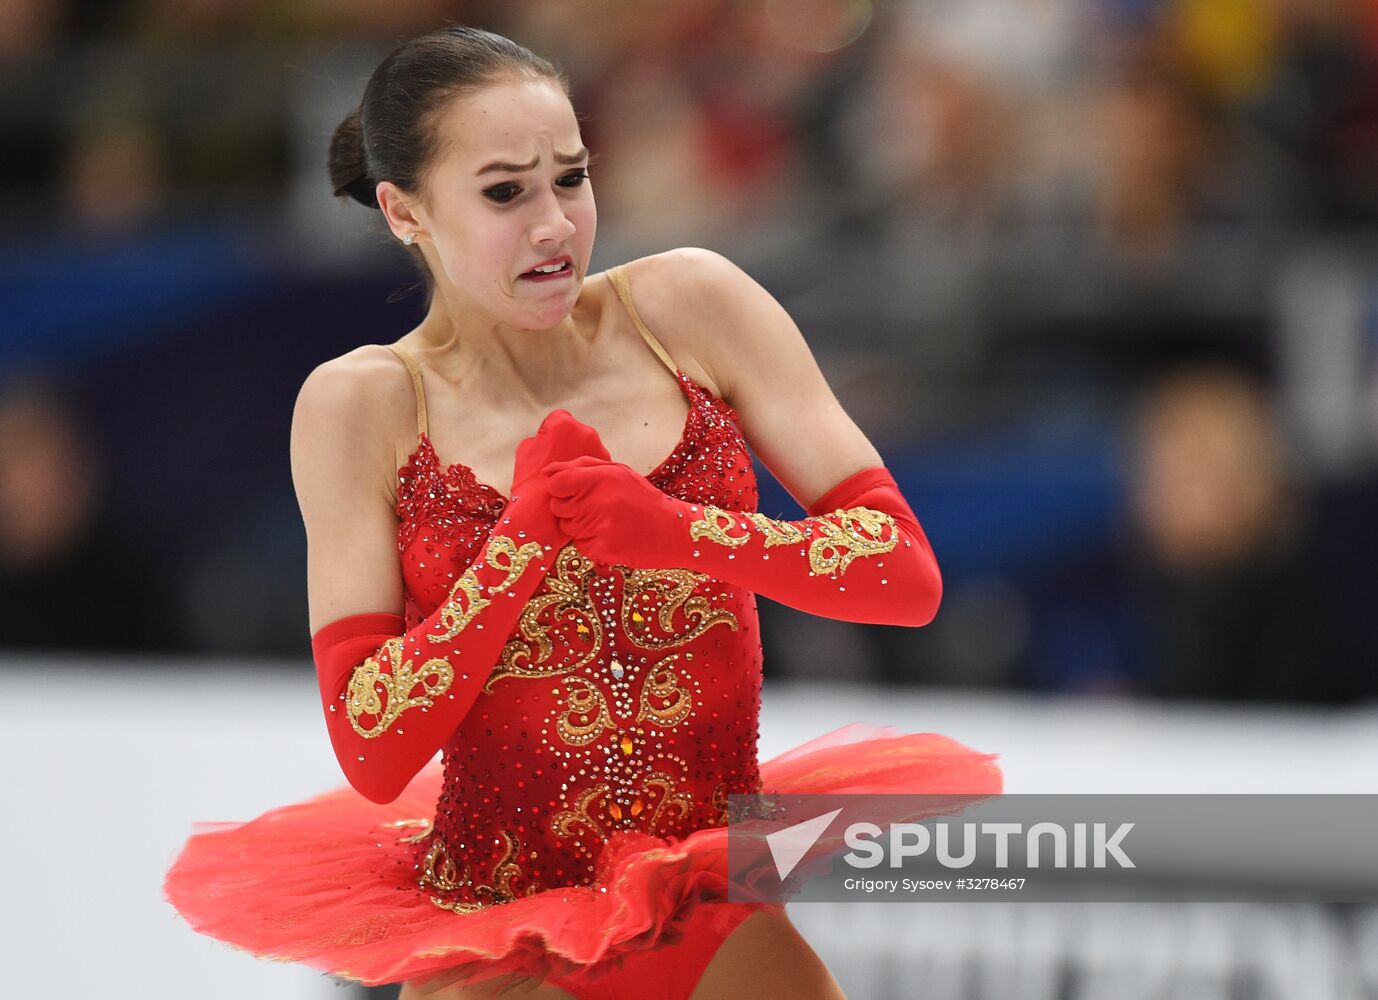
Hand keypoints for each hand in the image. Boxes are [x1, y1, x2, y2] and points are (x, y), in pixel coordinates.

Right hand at [511, 409, 610, 496]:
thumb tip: (546, 438)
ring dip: (578, 456)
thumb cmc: (530, 479)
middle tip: (556, 460)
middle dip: (568, 443)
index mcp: (564, 425)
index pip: (557, 419)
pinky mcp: (606, 469)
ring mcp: (599, 450)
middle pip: (576, 433)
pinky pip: (594, 464)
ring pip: (587, 448)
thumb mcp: (526, 451)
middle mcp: (586, 432)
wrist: (545, 512)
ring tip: (566, 475)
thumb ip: (539, 438)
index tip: (547, 445)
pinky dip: (586, 470)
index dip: (550, 431)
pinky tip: (576, 483)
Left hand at [546, 456, 686, 566]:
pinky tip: (609, 537)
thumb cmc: (643, 499)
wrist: (673, 531)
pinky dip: (590, 543)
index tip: (570, 492)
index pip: (557, 483)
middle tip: (592, 508)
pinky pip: (579, 545)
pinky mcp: (603, 548)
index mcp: (602, 477)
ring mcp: (600, 526)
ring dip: (579, 526)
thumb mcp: (619, 472)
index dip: (559, 488)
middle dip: (568, 508)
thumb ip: (583, 467)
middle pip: (557, 507)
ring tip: (604, 522)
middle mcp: (599, 500)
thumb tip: (548, 470)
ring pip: (566, 527)